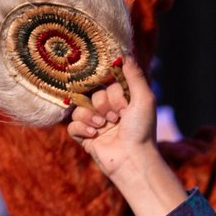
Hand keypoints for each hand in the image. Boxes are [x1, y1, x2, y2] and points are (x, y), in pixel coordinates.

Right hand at [67, 55, 154, 178]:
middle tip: (116, 118)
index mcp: (121, 101)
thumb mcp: (144, 99)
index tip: (124, 103)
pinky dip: (82, 129)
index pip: (106, 83)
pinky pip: (71, 126)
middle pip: (92, 94)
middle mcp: (107, 111)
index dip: (113, 91)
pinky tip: (95, 136)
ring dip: (91, 116)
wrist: (133, 160)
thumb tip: (124, 55)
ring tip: (104, 127)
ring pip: (79, 108)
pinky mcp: (85, 138)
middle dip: (103, 105)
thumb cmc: (142, 131)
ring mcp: (95, 125)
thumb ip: (135, 76)